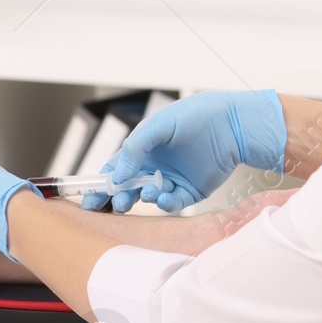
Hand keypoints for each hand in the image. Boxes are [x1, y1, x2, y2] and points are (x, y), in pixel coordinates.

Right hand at [82, 90, 285, 213]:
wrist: (230, 124)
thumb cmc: (193, 117)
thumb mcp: (156, 127)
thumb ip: (134, 149)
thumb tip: (116, 177)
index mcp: (142, 150)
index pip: (115, 170)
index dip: (101, 184)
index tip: (90, 199)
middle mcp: (154, 166)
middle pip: (129, 188)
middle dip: (118, 198)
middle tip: (115, 205)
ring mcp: (172, 179)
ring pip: (149, 197)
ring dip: (143, 198)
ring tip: (146, 193)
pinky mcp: (190, 191)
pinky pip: (173, 202)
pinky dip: (166, 203)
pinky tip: (164, 197)